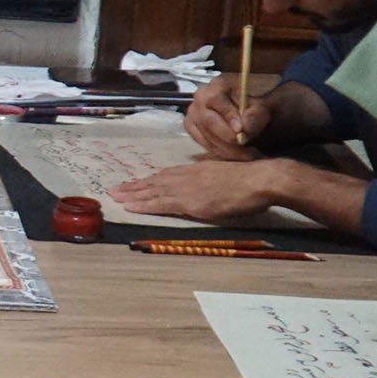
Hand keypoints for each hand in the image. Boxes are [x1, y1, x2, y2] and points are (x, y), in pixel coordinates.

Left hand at [111, 157, 312, 223]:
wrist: (261, 179)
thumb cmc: (253, 180)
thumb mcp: (227, 175)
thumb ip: (212, 180)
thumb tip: (207, 186)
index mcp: (198, 170)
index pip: (168, 175)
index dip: (150, 180)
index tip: (137, 183)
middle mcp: (188, 176)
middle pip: (155, 181)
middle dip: (135, 186)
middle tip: (115, 190)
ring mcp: (188, 188)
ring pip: (153, 191)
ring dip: (133, 195)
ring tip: (115, 198)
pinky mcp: (190, 201)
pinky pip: (161, 203)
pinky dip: (144, 205)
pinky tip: (131, 207)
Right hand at [183, 76, 275, 159]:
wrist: (251, 112)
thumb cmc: (256, 106)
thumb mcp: (263, 106)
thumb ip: (256, 115)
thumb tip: (244, 128)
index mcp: (217, 85)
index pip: (215, 99)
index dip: (227, 116)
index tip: (241, 131)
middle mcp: (200, 97)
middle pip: (208, 121)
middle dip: (228, 138)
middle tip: (248, 149)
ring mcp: (193, 114)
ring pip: (206, 136)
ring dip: (228, 149)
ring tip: (247, 154)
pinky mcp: (192, 128)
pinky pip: (203, 144)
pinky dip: (221, 152)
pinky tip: (236, 154)